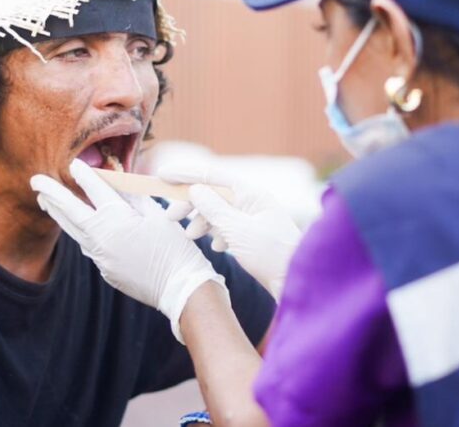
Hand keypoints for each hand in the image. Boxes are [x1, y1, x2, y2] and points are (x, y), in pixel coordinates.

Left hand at [31, 159, 226, 342]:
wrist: (180, 288)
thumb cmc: (175, 248)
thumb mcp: (158, 216)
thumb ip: (134, 198)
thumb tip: (118, 184)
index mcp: (118, 220)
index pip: (96, 191)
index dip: (84, 175)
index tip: (73, 164)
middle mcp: (103, 238)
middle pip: (71, 211)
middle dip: (52, 193)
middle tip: (35, 180)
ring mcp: (101, 257)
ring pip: (74, 231)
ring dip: (58, 214)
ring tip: (44, 201)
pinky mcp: (106, 271)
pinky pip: (89, 248)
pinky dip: (81, 234)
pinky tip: (77, 227)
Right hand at [159, 164, 301, 300]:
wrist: (296, 283)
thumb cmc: (272, 255)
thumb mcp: (237, 230)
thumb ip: (214, 208)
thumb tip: (195, 189)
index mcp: (251, 193)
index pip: (212, 175)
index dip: (185, 174)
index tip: (162, 175)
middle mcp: (253, 202)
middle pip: (214, 194)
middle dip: (191, 204)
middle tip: (171, 218)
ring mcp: (255, 219)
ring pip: (220, 212)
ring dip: (202, 221)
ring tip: (191, 236)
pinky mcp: (255, 237)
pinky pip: (229, 227)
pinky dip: (217, 234)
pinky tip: (216, 247)